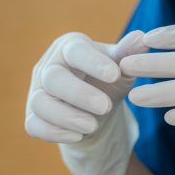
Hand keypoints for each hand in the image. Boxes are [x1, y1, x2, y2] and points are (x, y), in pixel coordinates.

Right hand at [25, 31, 147, 174]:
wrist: (97, 107)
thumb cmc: (109, 79)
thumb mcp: (122, 67)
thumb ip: (129, 54)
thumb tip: (140, 38)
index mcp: (69, 47)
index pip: (75, 51)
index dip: (92, 62)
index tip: (115, 75)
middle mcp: (48, 66)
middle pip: (53, 77)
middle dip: (79, 93)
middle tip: (105, 106)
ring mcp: (38, 92)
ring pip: (40, 102)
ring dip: (66, 116)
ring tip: (92, 126)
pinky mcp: (33, 116)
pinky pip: (34, 124)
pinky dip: (54, 132)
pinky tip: (77, 136)